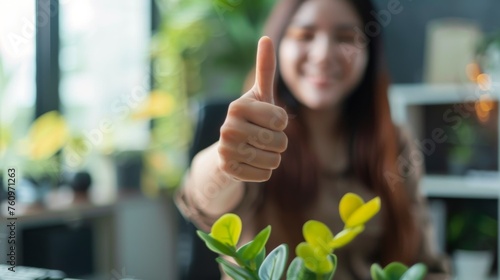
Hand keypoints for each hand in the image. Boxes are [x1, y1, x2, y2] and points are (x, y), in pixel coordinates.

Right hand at [218, 36, 288, 181]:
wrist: (229, 148)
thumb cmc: (252, 118)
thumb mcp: (260, 95)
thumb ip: (265, 69)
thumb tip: (266, 38)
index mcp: (237, 106)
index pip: (282, 120)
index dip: (280, 123)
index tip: (267, 121)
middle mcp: (228, 128)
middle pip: (280, 142)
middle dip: (278, 142)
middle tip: (262, 138)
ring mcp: (226, 150)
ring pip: (274, 161)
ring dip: (271, 157)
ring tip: (256, 150)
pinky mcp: (228, 170)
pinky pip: (265, 175)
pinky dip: (262, 171)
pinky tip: (250, 163)